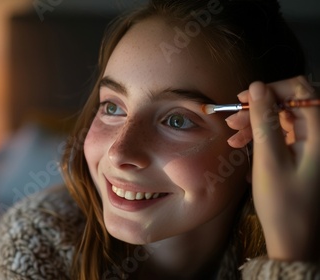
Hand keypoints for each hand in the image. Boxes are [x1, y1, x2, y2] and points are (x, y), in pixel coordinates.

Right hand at [226, 75, 319, 260]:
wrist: (295, 238)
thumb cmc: (282, 202)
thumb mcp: (268, 159)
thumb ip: (263, 120)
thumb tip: (257, 86)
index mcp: (319, 131)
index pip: (299, 89)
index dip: (270, 89)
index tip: (242, 100)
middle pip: (291, 101)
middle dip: (260, 107)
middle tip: (232, 121)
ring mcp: (313, 143)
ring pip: (284, 117)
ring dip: (257, 122)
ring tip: (232, 135)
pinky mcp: (305, 152)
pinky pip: (283, 133)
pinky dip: (262, 135)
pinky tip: (242, 145)